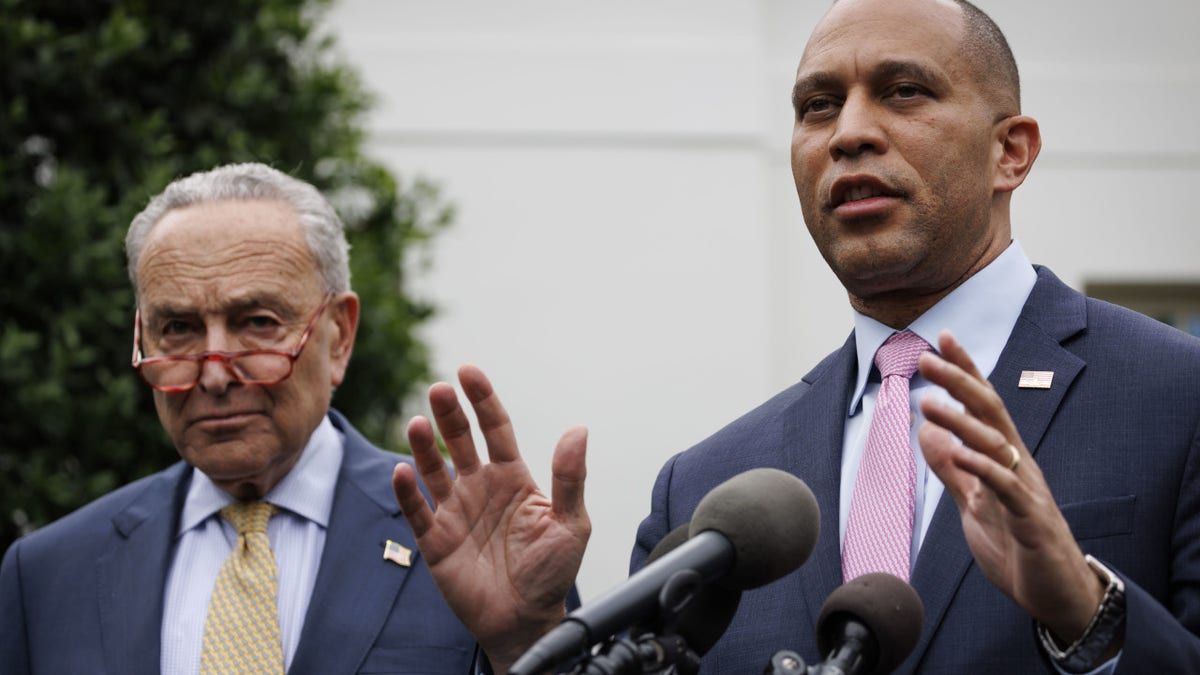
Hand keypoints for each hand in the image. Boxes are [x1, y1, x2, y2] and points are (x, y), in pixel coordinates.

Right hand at [391, 365, 590, 672]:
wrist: (526, 620)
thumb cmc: (551, 573)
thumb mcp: (571, 524)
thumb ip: (570, 478)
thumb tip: (578, 430)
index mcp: (513, 478)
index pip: (495, 429)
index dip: (483, 400)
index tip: (469, 372)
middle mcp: (481, 487)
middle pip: (459, 441)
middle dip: (449, 414)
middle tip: (439, 390)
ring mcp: (455, 511)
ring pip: (433, 470)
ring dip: (423, 447)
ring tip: (417, 423)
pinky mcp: (436, 540)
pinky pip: (417, 511)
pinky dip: (407, 491)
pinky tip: (402, 471)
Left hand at [916, 331, 1108, 646]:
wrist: (1054, 592)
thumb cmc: (1016, 545)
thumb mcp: (973, 502)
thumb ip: (952, 469)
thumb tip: (928, 435)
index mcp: (1003, 456)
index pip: (982, 404)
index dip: (964, 371)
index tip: (941, 339)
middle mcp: (1017, 463)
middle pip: (989, 412)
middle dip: (960, 382)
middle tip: (927, 359)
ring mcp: (1024, 489)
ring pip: (995, 444)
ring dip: (962, 423)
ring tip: (929, 404)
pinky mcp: (1029, 518)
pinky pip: (1006, 488)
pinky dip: (983, 469)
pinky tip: (960, 455)